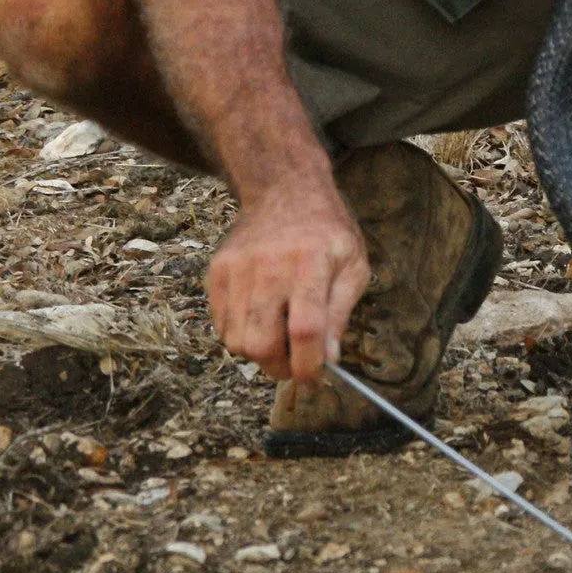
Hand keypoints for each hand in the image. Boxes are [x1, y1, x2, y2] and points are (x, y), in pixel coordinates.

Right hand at [207, 178, 368, 382]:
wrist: (285, 191)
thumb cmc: (327, 232)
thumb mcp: (353, 266)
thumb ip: (341, 313)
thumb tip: (328, 359)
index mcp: (310, 265)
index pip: (305, 330)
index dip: (308, 366)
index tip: (313, 381)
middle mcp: (269, 268)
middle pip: (261, 343)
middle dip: (279, 367)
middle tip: (295, 362)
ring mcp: (237, 270)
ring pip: (236, 340)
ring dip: (259, 353)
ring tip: (278, 338)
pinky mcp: (217, 272)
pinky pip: (221, 325)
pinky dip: (240, 334)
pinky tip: (261, 319)